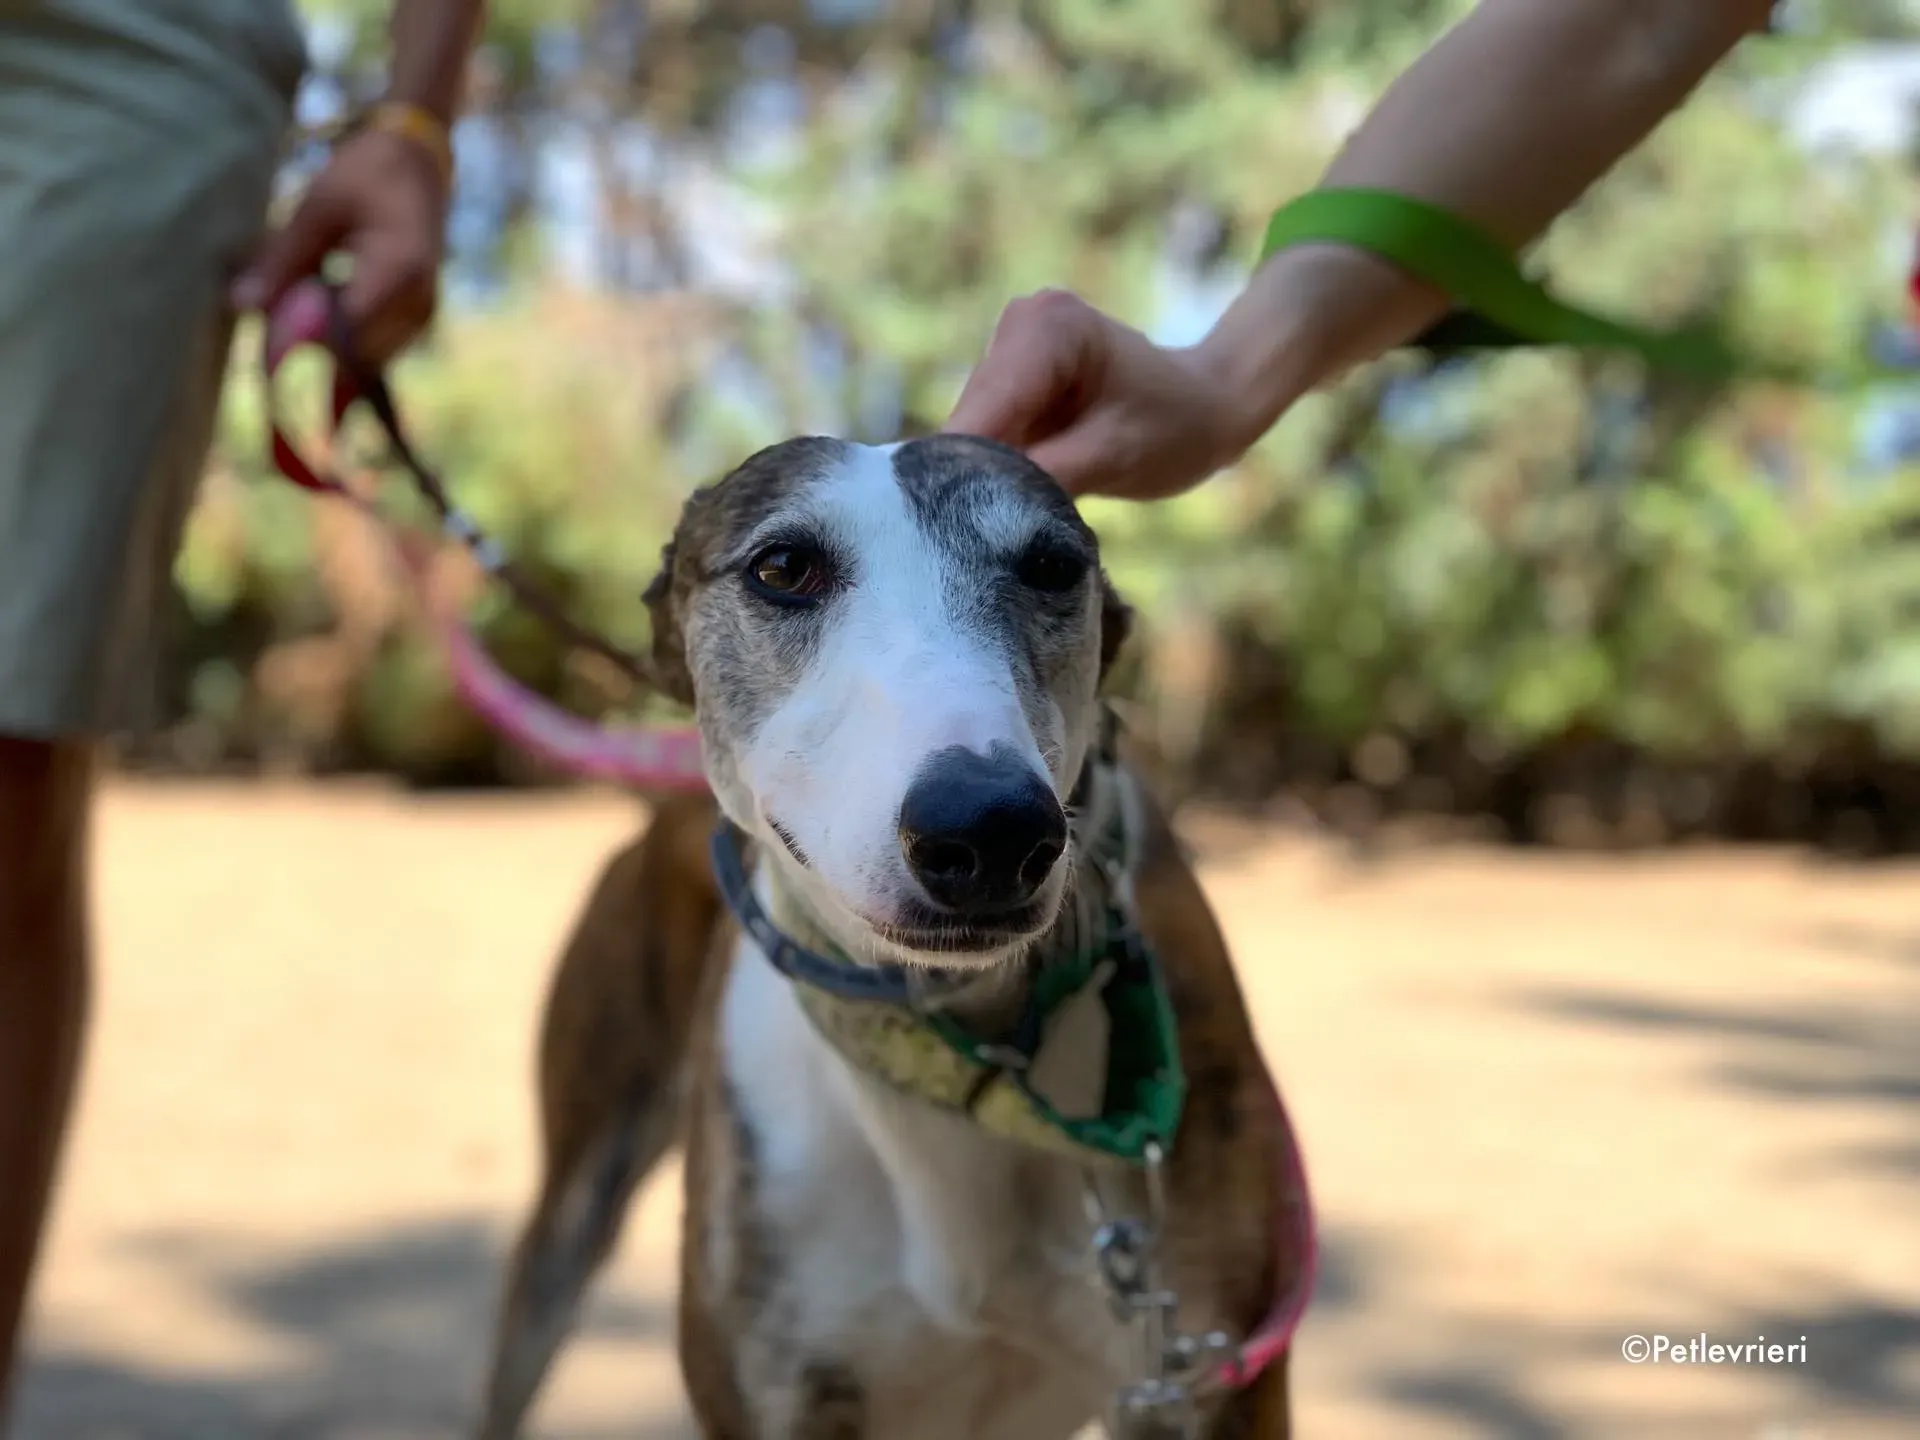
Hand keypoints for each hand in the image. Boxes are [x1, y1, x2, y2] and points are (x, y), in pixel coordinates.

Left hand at [232, 125, 449, 365]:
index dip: (305, 348)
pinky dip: (344, 342)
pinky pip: (376, 347)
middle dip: (313, 357)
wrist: (418, 164)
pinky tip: (322, 316)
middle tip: (269, 348)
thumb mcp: (316, 208)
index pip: (349, 329)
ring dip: (328, 352)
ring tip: (294, 324)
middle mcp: (419, 299)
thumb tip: (242, 306)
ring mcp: (422, 312)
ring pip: (368, 358)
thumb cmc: (367, 175)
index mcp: (398, 267)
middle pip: (359, 354)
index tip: (264, 361)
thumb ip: (282, 260)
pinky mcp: (417, 318)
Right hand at [943, 289, 1267, 500]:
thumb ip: (1043, 478)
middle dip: (973, 474)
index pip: (985, 408)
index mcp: (1049, 327)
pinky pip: (986, 434)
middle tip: (982, 538)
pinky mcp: (1009, 379)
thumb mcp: (1113, 458)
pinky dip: (996, 467)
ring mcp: (1010, 348)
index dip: (964, 469)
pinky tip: (1015, 496)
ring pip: (973, 431)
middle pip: (971, 419)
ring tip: (1006, 520)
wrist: (1204, 408)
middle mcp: (1020, 323)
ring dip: (983, 474)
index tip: (954, 528)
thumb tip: (974, 508)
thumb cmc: (1175, 428)